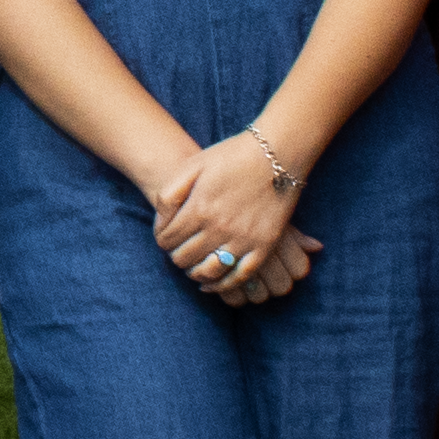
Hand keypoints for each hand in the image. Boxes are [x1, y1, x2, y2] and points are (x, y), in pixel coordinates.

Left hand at [147, 136, 316, 306]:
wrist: (277, 152)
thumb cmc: (231, 155)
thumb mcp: (192, 165)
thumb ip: (169, 195)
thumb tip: (161, 224)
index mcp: (199, 208)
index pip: (167, 240)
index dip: (161, 239)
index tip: (166, 235)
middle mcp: (219, 228)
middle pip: (184, 258)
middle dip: (176, 255)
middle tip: (180, 248)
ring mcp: (243, 239)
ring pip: (208, 272)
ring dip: (195, 271)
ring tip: (193, 264)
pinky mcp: (264, 246)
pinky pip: (239, 277)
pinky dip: (222, 285)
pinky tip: (211, 284)